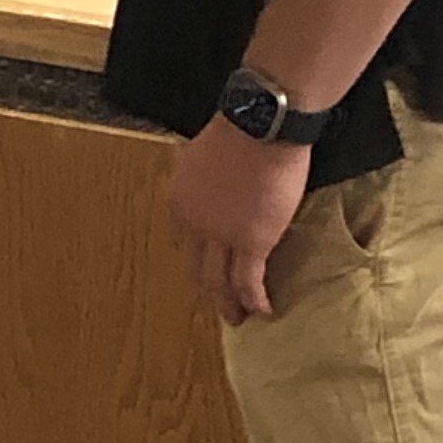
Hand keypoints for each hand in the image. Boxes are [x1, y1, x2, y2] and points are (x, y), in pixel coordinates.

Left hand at [167, 117, 306, 325]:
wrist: (261, 125)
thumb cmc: (239, 129)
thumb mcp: (201, 155)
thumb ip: (201, 178)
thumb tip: (211, 186)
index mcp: (177, 201)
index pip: (182, 241)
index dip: (195, 258)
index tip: (204, 269)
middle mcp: (192, 224)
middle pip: (196, 267)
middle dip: (206, 290)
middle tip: (218, 305)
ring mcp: (220, 236)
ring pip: (219, 281)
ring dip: (228, 304)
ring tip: (238, 318)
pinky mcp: (252, 242)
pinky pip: (249, 282)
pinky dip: (255, 300)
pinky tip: (264, 311)